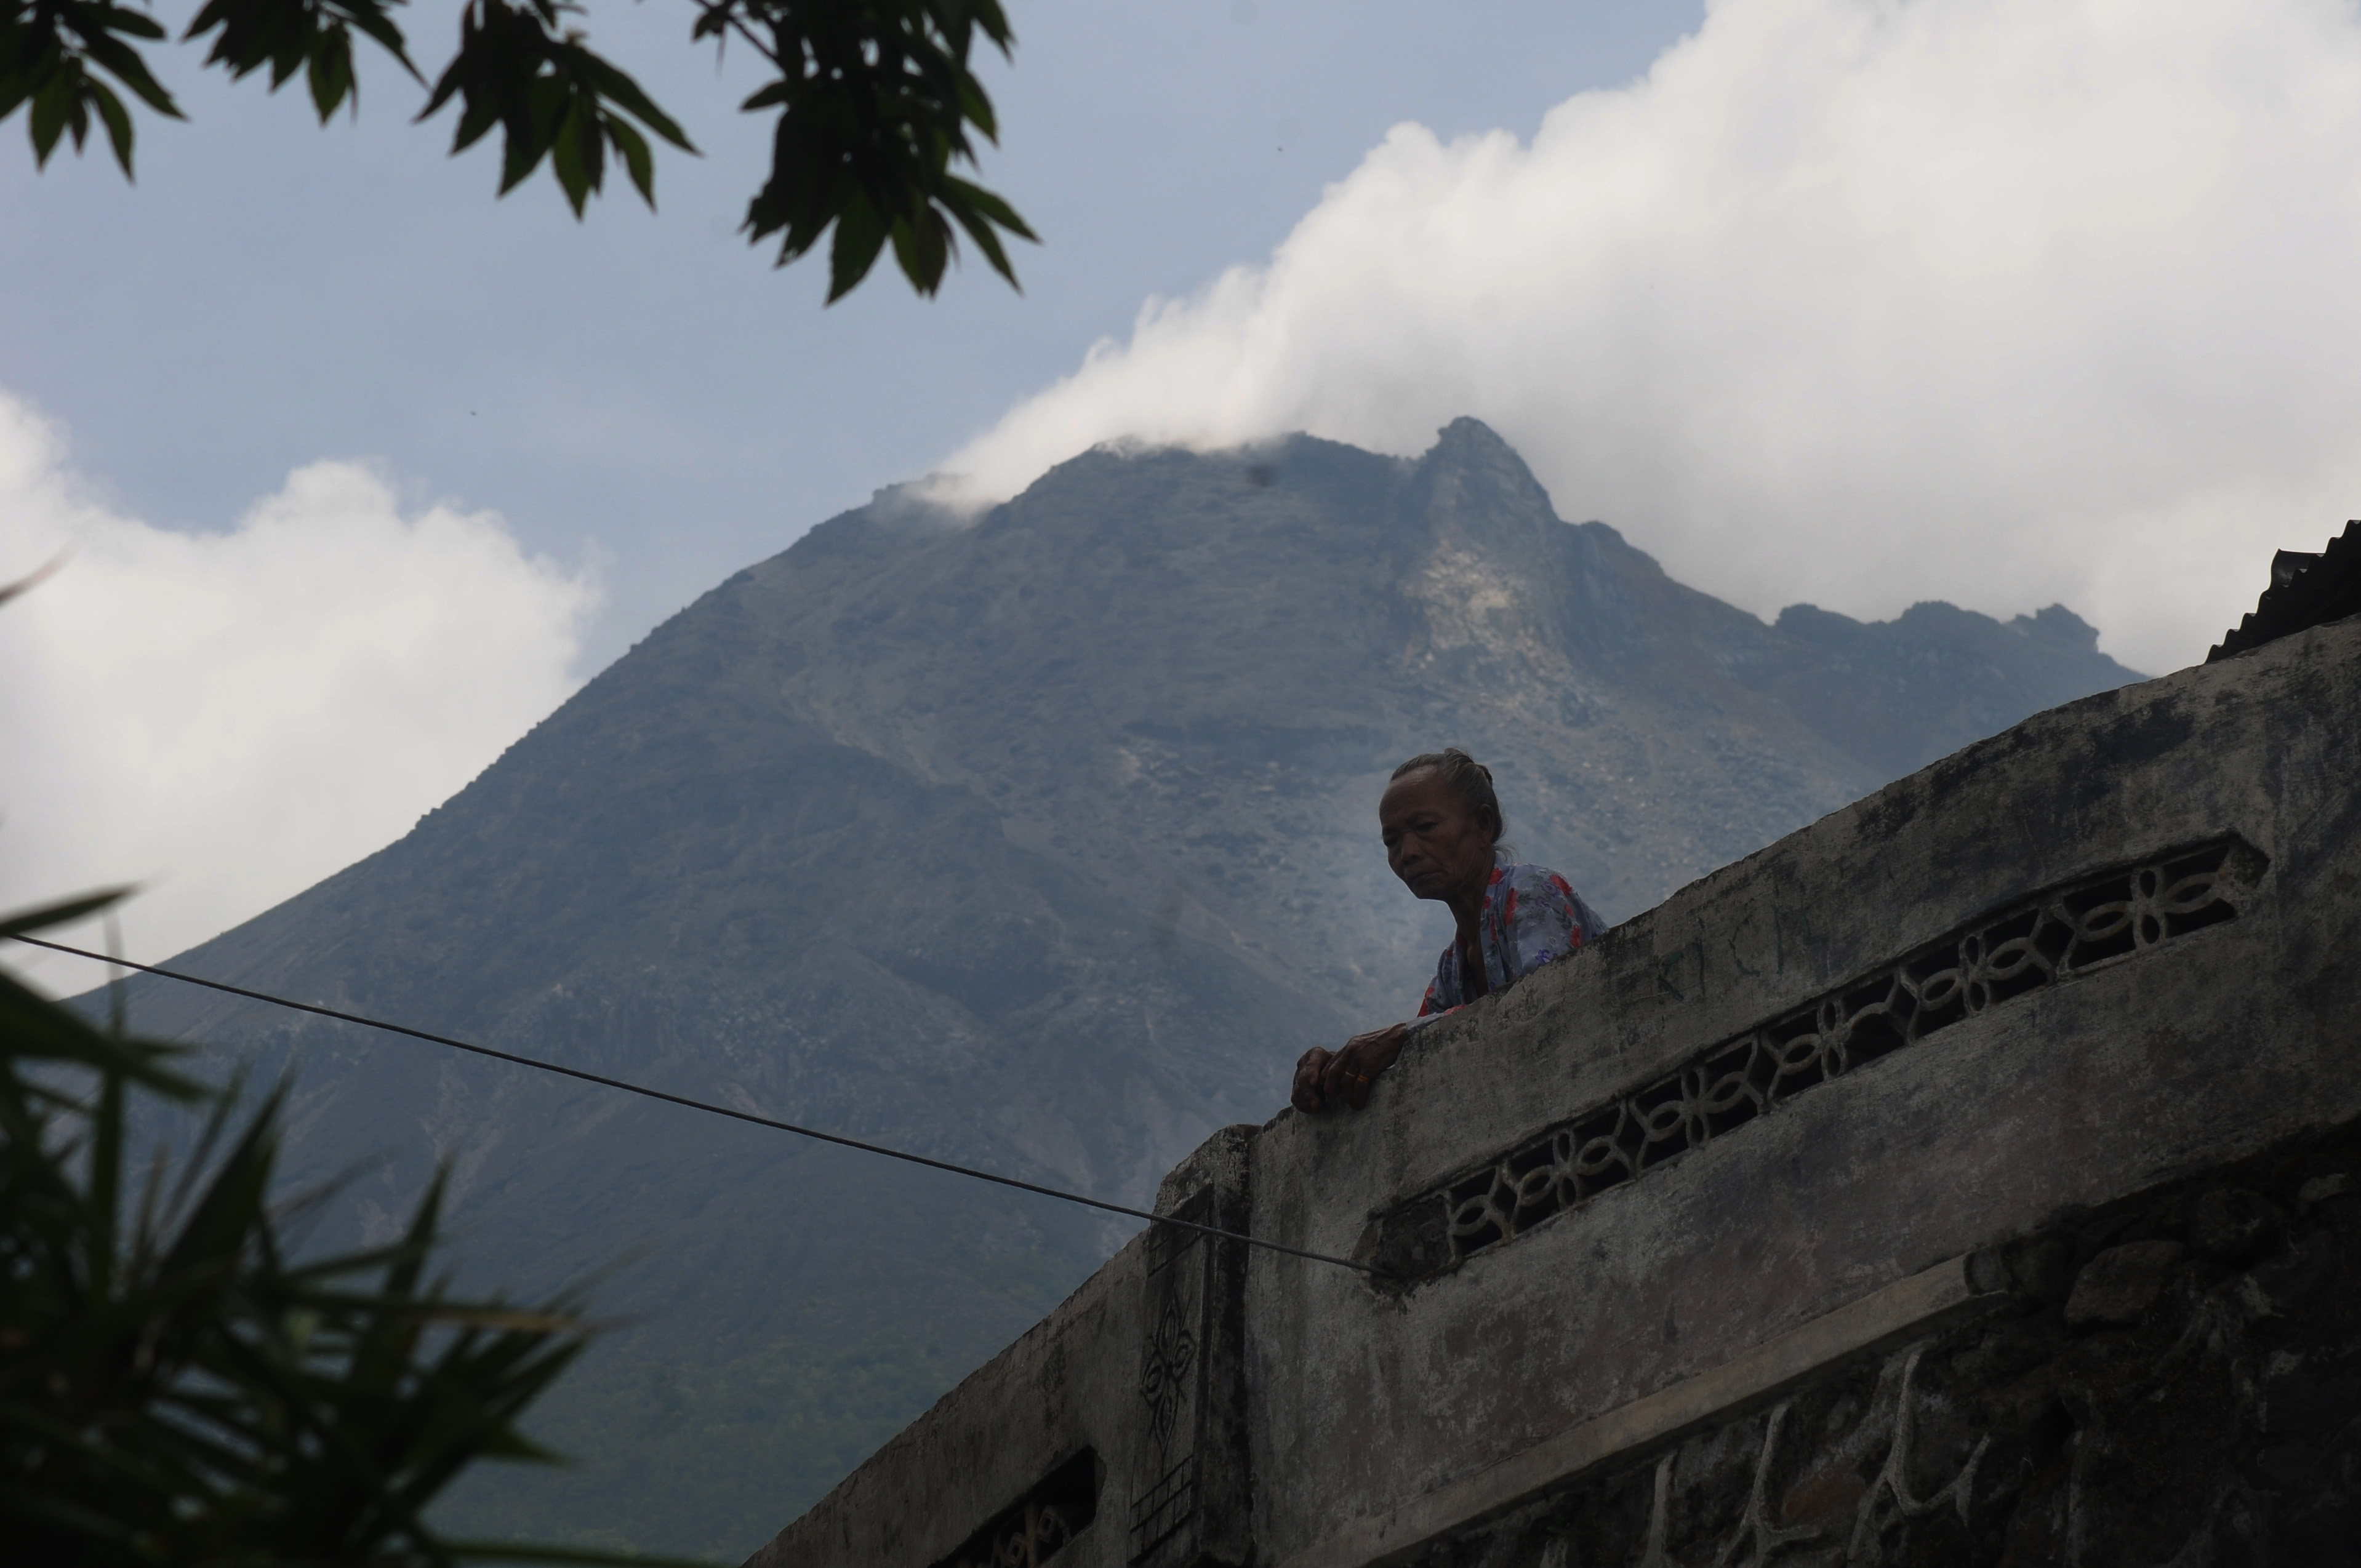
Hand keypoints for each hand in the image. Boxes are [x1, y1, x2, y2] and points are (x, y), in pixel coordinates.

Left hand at [1291, 1024, 1410, 1113]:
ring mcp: (1359, 1059)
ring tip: (1352, 1105)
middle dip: (1329, 1089)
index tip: (1326, 1088)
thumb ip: (1356, 1054)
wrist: (1399, 1036)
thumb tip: (1350, 1070)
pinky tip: (1360, 1103)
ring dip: (1347, 1097)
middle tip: (1329, 1100)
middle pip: (1332, 1073)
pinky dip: (1358, 1097)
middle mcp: (1350, 1052)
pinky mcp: (1370, 1066)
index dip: (1325, 1077)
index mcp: (1349, 1046)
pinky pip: (1359, 1086)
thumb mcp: (1365, 1044)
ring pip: (1345, 1082)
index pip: (1331, 1063)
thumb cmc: (1385, 1042)